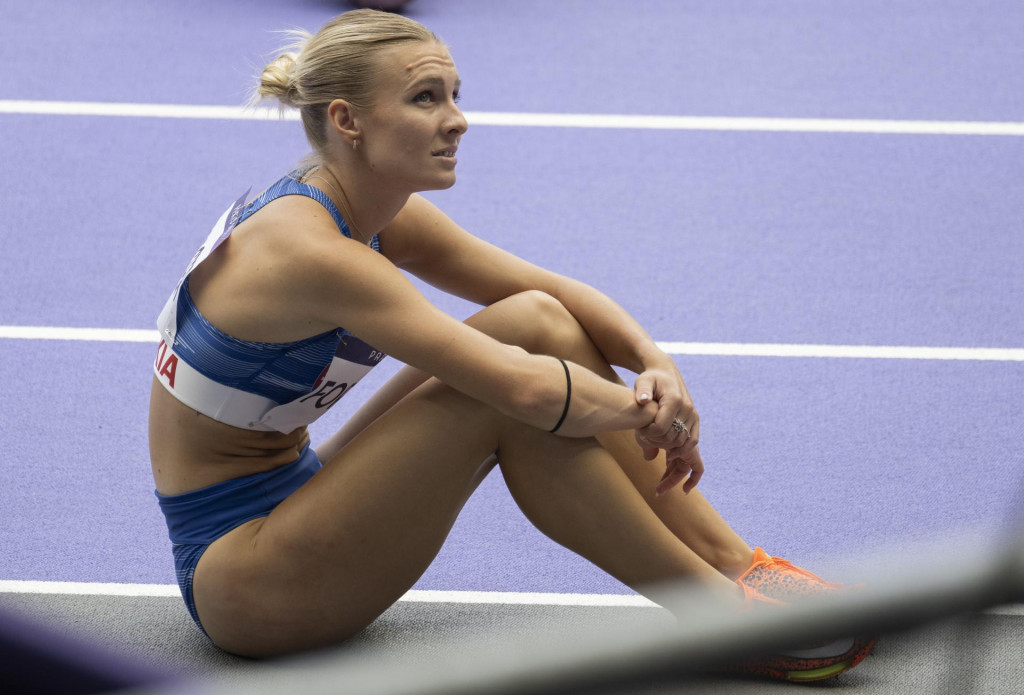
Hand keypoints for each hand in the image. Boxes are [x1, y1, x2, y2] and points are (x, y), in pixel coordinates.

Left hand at [633, 364, 703, 493]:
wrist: (665, 372)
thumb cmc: (651, 378)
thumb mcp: (643, 381)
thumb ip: (642, 391)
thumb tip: (642, 400)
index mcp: (676, 402)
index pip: (663, 429)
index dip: (650, 437)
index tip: (641, 439)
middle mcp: (689, 413)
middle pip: (679, 446)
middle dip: (668, 468)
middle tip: (656, 488)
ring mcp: (693, 420)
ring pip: (690, 452)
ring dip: (678, 472)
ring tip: (662, 488)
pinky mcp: (693, 425)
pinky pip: (694, 450)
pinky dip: (688, 466)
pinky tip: (679, 481)